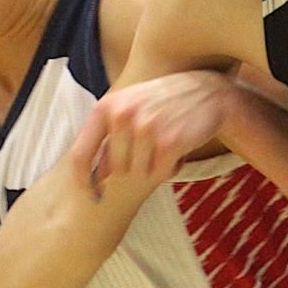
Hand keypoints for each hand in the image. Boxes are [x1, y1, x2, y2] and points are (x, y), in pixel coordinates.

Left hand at [69, 70, 233, 193]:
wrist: (207, 91)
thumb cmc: (162, 105)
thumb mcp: (127, 109)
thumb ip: (106, 137)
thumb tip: (94, 176)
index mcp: (105, 107)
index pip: (80, 156)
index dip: (83, 182)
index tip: (91, 196)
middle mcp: (122, 114)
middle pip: (113, 169)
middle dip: (133, 169)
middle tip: (153, 149)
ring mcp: (145, 127)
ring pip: (138, 173)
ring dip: (153, 168)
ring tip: (165, 146)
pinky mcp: (168, 141)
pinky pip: (160, 173)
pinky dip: (170, 168)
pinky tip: (179, 150)